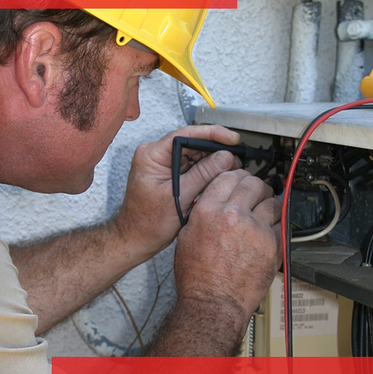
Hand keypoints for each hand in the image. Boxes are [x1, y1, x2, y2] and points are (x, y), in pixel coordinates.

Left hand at [115, 125, 242, 257]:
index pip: (185, 135)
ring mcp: (162, 164)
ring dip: (213, 161)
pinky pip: (191, 166)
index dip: (211, 134)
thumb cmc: (147, 223)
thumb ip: (203, 175)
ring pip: (194, 155)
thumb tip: (224, 157)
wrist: (136, 239)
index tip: (231, 139)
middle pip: (191, 143)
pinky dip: (206, 171)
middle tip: (236, 159)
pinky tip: (219, 176)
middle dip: (215, 150)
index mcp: (151, 155)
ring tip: (231, 169)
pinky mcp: (168, 174)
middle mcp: (155, 155)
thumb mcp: (180, 197)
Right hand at [174, 169, 281, 325]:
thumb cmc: (197, 277)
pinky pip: (281, 223)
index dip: (236, 176)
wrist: (214, 303)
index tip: (240, 179)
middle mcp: (232, 215)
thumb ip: (202, 214)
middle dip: (256, 185)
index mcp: (208, 210)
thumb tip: (213, 202)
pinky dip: (276, 224)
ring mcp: (255, 229)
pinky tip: (269, 229)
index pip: (228, 176)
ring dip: (268, 203)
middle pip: (253, 183)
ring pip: (271, 201)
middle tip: (257, 191)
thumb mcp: (186, 237)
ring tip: (265, 210)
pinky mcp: (272, 244)